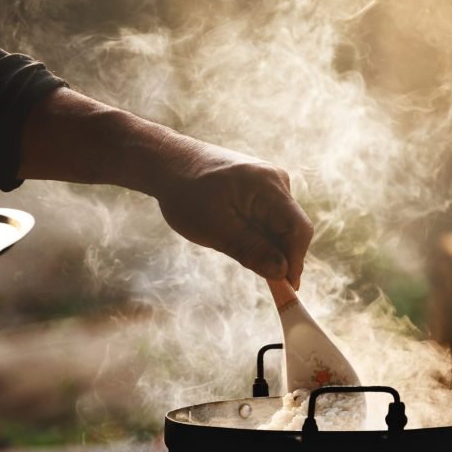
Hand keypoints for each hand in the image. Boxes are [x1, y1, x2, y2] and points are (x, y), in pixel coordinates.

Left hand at [18, 88, 312, 286]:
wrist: (154, 158)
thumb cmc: (180, 191)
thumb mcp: (213, 229)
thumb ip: (248, 251)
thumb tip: (277, 275)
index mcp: (268, 186)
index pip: (298, 234)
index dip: (296, 266)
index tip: (287, 294)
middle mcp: (273, 180)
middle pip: (290, 231)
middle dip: (278, 260)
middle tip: (267, 289)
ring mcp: (263, 181)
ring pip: (275, 226)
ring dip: (263, 250)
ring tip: (243, 265)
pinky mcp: (249, 184)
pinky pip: (261, 218)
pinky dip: (254, 238)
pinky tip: (234, 247)